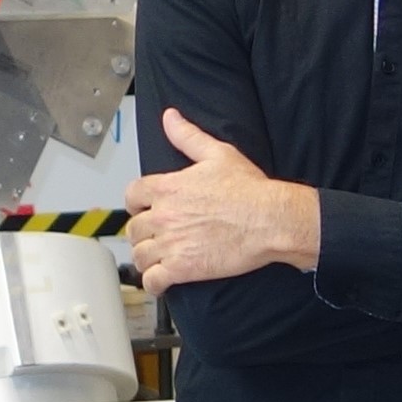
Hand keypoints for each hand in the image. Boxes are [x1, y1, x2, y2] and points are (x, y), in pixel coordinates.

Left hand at [126, 109, 321, 294]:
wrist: (269, 219)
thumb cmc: (249, 190)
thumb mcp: (218, 153)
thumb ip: (188, 136)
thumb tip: (171, 118)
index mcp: (168, 188)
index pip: (132, 195)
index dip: (136, 203)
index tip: (143, 208)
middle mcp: (164, 215)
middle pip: (133, 228)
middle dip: (142, 233)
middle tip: (154, 236)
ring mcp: (171, 243)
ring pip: (139, 255)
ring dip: (146, 258)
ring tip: (156, 259)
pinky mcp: (183, 268)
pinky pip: (153, 280)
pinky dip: (154, 283)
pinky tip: (162, 281)